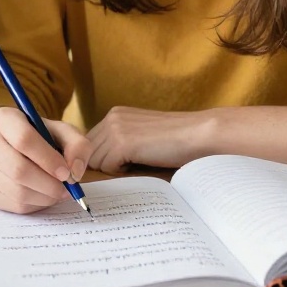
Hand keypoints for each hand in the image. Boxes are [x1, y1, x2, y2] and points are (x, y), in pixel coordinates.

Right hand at [0, 107, 92, 213]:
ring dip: (45, 197)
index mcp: (3, 118)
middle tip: (66, 189)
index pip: (23, 140)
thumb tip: (74, 171)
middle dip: (49, 184)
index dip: (48, 159)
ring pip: (17, 191)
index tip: (66, 173)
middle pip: (18, 169)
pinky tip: (42, 195)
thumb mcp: (62, 131)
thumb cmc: (41, 137)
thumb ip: (77, 145)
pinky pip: (13, 205)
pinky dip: (35, 205)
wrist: (12, 145)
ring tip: (57, 192)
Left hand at [86, 107, 214, 173]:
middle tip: (128, 168)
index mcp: (115, 114)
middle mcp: (112, 117)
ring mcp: (116, 129)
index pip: (89, 142)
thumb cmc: (175, 141)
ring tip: (136, 165)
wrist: (198, 134)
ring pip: (94, 161)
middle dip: (103, 164)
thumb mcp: (140, 134)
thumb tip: (97, 162)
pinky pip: (107, 167)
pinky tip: (140, 164)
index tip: (118, 165)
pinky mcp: (122, 143)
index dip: (100, 157)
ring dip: (112, 168)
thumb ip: (120, 140)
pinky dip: (120, 172)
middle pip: (88, 151)